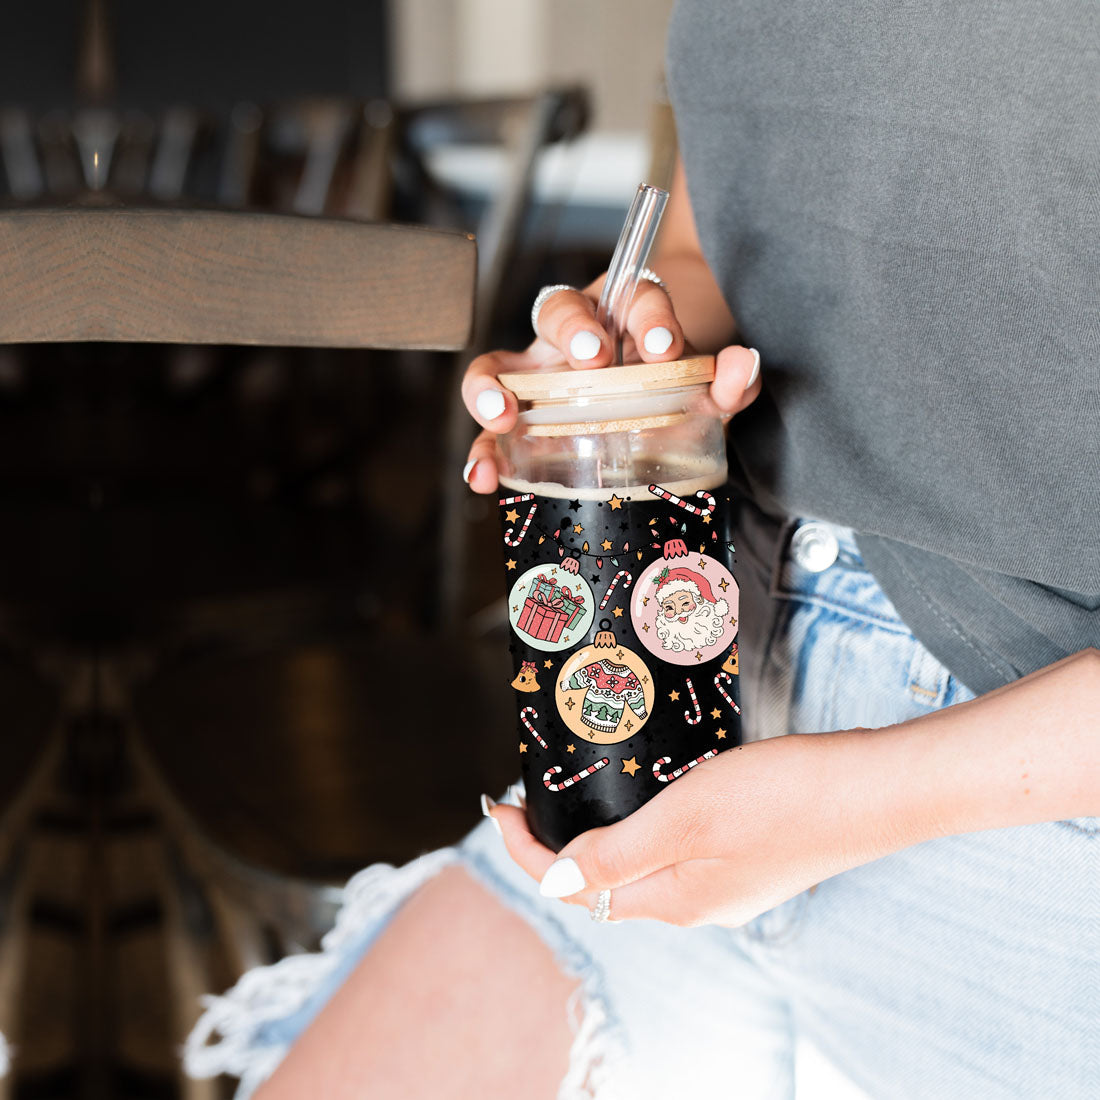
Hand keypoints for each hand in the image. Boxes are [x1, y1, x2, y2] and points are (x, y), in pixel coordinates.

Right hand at [460, 276, 761, 493]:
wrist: (642, 404)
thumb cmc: (665, 388)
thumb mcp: (700, 387)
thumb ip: (726, 381)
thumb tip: (743, 366)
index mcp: (622, 318)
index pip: (631, 297)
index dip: (647, 315)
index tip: (663, 345)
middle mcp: (573, 339)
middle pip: (557, 311)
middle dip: (572, 330)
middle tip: (594, 357)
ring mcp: (539, 378)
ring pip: (500, 365)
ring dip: (491, 387)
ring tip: (502, 416)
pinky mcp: (519, 422)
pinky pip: (491, 433)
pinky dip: (482, 453)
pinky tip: (480, 477)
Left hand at [488, 731, 893, 927]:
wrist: (876, 790)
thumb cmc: (783, 797)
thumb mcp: (685, 818)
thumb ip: (617, 855)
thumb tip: (554, 883)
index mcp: (672, 900)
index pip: (573, 886)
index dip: (526, 850)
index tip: (499, 804)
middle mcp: (695, 904)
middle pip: (604, 881)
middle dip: (558, 844)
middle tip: (533, 794)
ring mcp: (726, 884)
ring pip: (640, 865)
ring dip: (601, 834)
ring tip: (582, 790)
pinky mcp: (749, 858)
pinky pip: (676, 850)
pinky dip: (644, 825)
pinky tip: (650, 792)